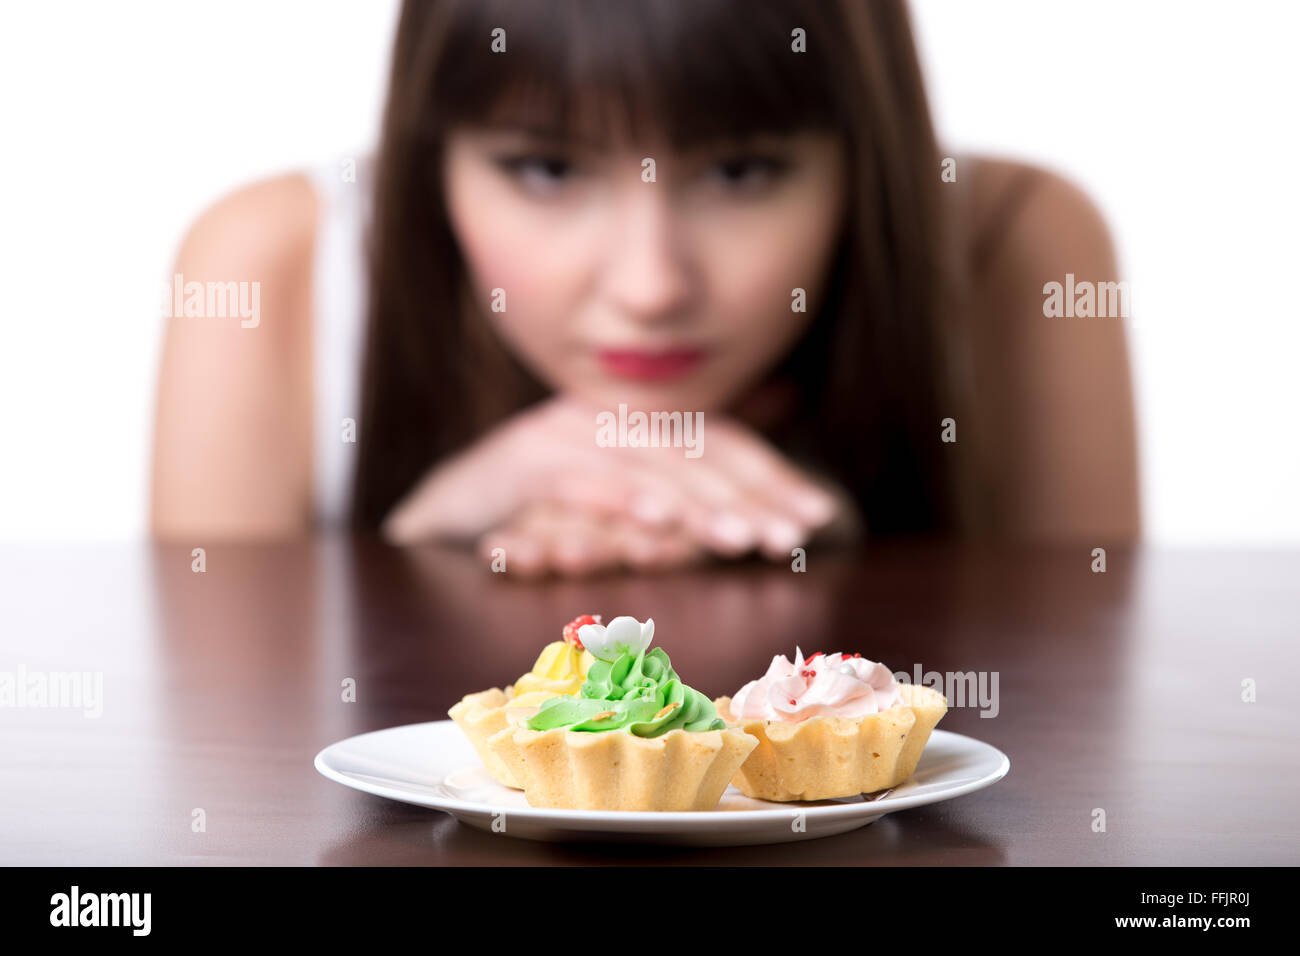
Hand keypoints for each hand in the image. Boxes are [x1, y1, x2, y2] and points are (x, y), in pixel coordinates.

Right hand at [381, 395, 849, 564]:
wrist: (447, 510)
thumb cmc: (541, 512)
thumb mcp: (622, 504)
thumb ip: (680, 499)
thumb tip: (762, 502)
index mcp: (639, 424)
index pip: (719, 445)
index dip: (772, 478)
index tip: (819, 517)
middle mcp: (609, 416)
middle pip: (693, 454)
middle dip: (748, 497)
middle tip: (791, 536)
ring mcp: (564, 433)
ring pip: (646, 467)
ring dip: (696, 506)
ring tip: (743, 538)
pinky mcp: (521, 460)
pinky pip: (581, 481)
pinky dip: (621, 500)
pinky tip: (657, 525)